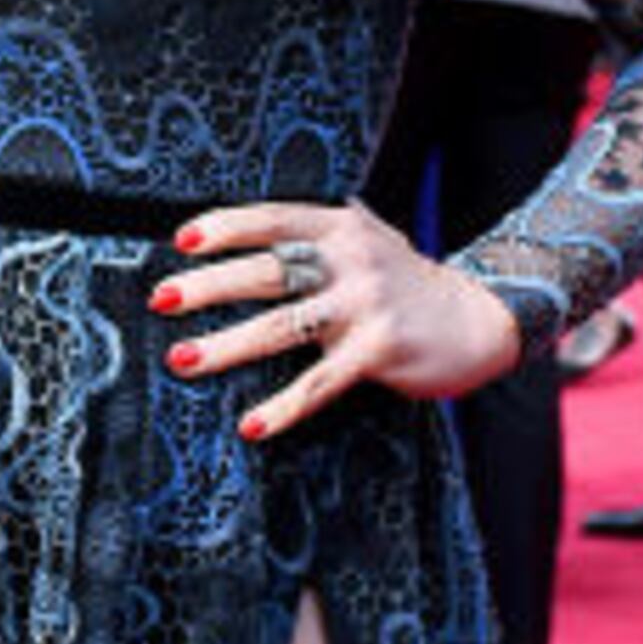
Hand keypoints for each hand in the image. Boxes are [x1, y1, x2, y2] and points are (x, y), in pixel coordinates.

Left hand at [152, 197, 521, 437]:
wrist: (481, 319)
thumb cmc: (411, 284)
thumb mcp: (372, 239)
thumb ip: (325, 230)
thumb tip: (264, 224)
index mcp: (342, 228)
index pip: (273, 219)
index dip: (226, 227)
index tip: (182, 239)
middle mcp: (352, 260)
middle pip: (268, 269)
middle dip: (208, 285)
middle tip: (161, 298)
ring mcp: (365, 305)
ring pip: (282, 325)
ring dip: (226, 345)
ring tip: (183, 359)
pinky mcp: (379, 350)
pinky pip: (320, 382)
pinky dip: (283, 407)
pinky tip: (252, 425)